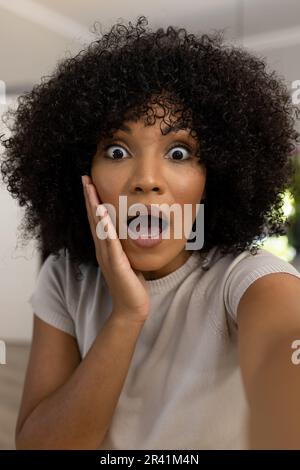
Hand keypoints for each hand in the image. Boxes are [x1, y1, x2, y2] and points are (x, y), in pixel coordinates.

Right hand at [81, 175, 149, 322]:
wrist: (131, 308)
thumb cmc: (132, 285)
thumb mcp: (128, 260)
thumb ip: (125, 247)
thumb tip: (131, 232)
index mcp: (106, 248)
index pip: (98, 220)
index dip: (93, 202)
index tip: (90, 184)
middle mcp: (102, 250)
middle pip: (94, 219)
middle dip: (89, 198)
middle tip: (84, 178)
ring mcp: (107, 256)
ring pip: (99, 226)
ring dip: (94, 206)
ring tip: (89, 188)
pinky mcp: (116, 263)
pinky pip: (110, 241)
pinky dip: (105, 226)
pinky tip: (102, 212)